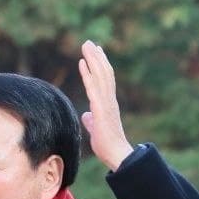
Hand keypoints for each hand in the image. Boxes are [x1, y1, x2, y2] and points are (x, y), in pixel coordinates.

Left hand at [78, 40, 134, 171]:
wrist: (117, 155)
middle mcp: (109, 100)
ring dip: (93, 58)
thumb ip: (91, 121)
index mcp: (108, 104)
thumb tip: (86, 115)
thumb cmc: (108, 145)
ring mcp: (106, 103)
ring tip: (86, 45)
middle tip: (89, 42)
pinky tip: (82, 62)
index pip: (105, 80)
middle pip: (104, 72)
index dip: (100, 65)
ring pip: (100, 75)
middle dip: (96, 56)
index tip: (96, 53)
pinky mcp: (101, 108)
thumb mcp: (96, 130)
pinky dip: (87, 73)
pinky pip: (93, 87)